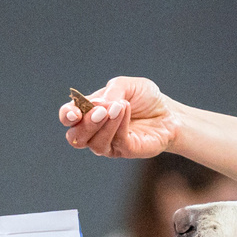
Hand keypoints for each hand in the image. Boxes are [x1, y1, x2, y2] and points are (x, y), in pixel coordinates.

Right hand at [58, 76, 177, 159]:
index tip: (75, 112)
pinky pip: (116, 142)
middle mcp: (94, 131)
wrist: (169, 112)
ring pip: (95, 143)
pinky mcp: (125, 151)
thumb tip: (100, 104)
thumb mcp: (127, 85)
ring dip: (104, 124)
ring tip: (119, 107)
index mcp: (88, 112)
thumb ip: (111, 91)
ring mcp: (109, 143)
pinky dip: (119, 125)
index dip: (67, 116)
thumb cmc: (145, 98)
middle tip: (100, 110)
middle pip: (76, 137)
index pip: (68, 117)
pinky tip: (125, 110)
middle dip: (85, 124)